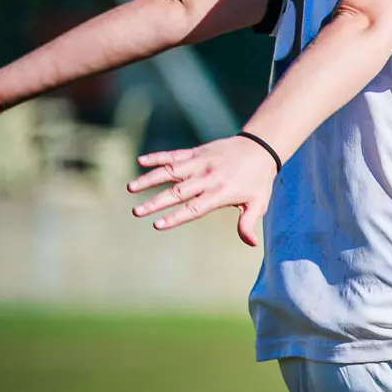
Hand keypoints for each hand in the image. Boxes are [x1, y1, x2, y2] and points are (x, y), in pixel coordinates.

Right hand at [128, 135, 278, 246]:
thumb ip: (248, 223)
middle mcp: (206, 178)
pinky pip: (174, 155)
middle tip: (136, 212)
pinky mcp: (196, 152)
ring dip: (150, 179)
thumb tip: (252, 244)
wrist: (260, 147)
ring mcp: (200, 163)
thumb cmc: (258, 180)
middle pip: (178, 192)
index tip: (157, 224)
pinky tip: (140, 161)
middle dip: (156, 202)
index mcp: (220, 193)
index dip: (176, 217)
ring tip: (130, 188)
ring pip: (171, 171)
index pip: (194, 208)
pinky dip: (157, 157)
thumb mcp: (258, 202)